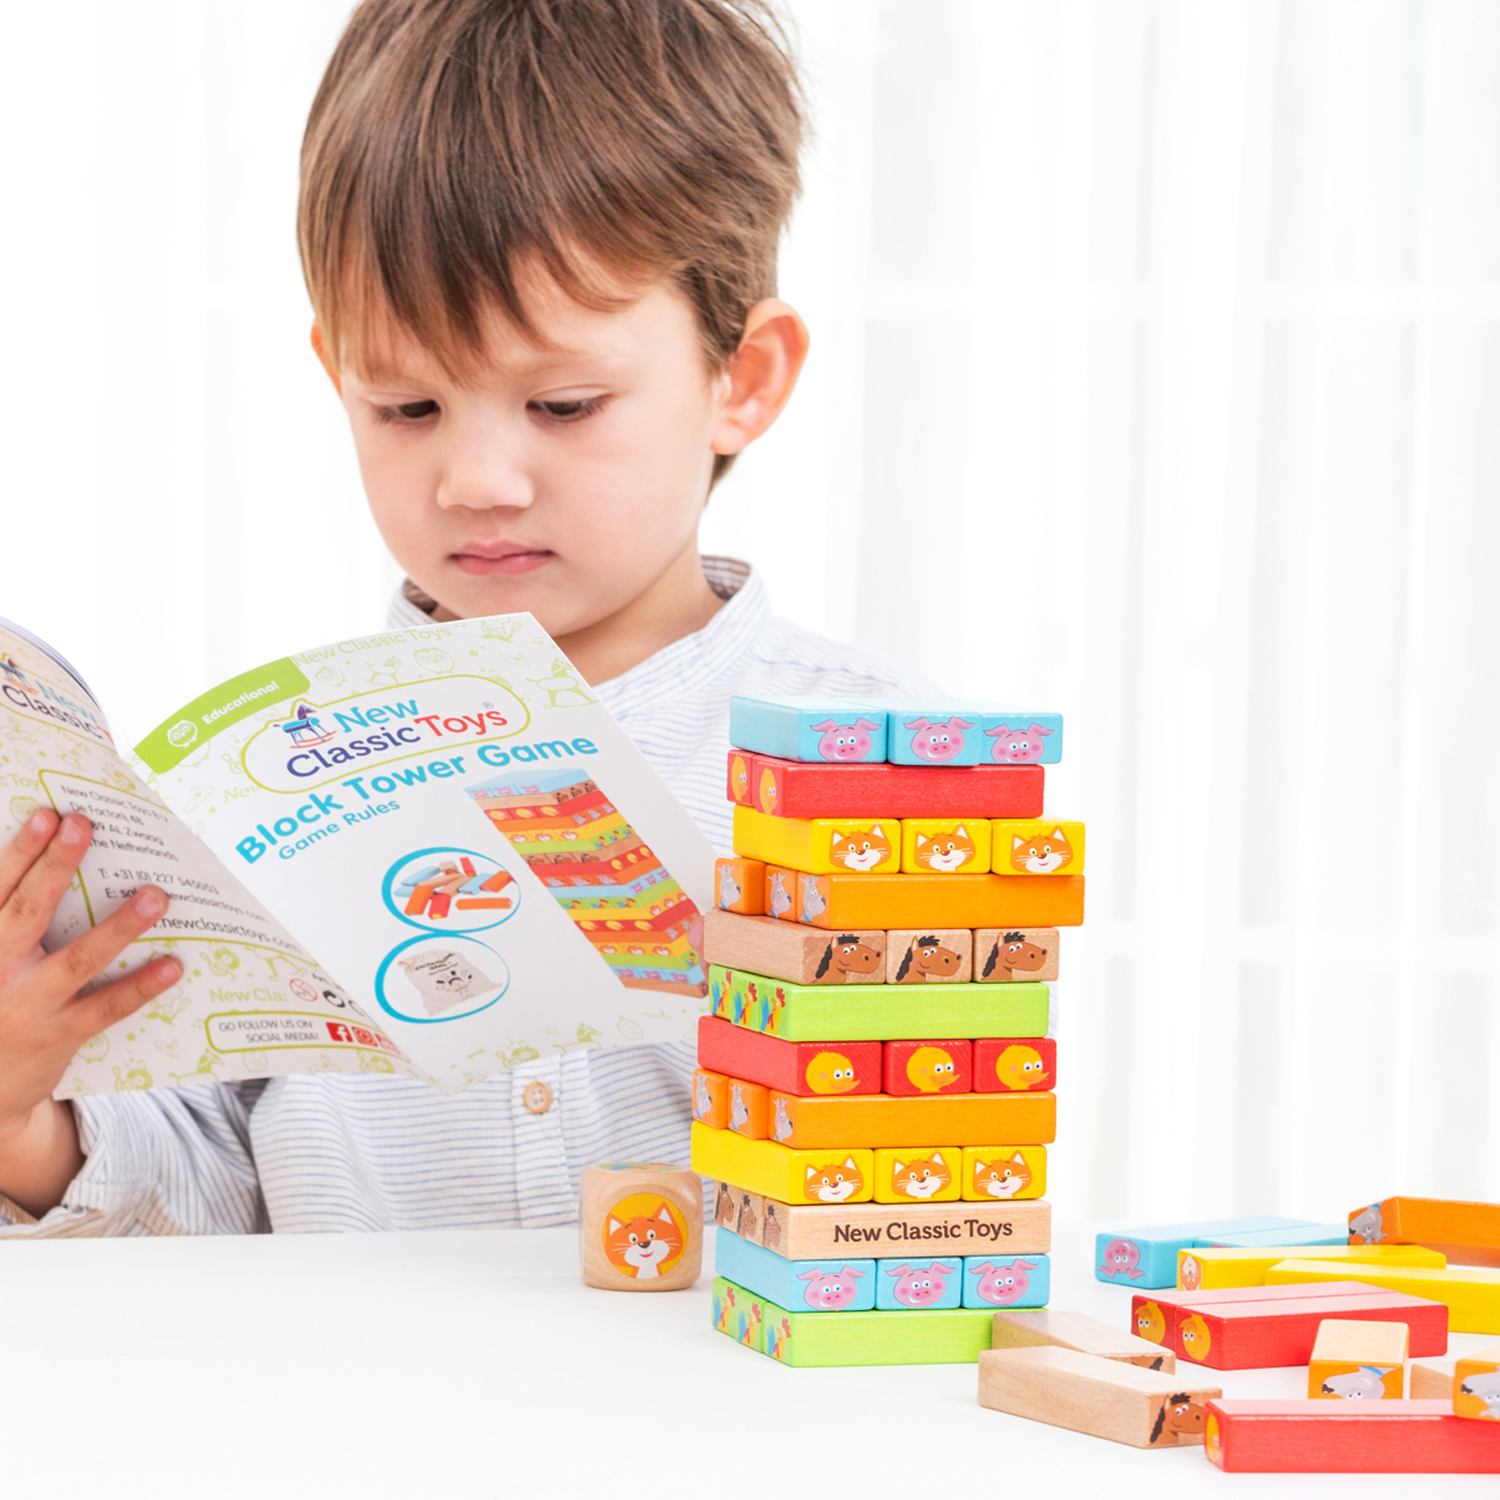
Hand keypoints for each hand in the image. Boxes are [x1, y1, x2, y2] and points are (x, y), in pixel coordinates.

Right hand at [0, 809, 181, 1213]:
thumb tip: (56, 862)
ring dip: (119, 926)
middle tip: (84, 825)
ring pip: (76, 960)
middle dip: (55, 865)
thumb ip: (16, 917)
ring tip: (156, 895)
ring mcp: (30, 1004)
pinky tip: (173, 964)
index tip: (47, 814)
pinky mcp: (61, 1034)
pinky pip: (107, 1006)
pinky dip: (141, 985)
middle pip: (28, 911)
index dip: (21, 851)